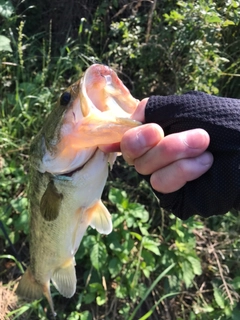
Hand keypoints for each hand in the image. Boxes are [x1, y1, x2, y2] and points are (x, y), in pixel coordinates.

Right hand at [99, 99, 213, 193]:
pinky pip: (161, 184)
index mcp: (159, 130)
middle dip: (156, 142)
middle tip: (183, 134)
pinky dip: (182, 171)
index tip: (145, 132)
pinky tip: (205, 164)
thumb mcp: (187, 106)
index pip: (129, 133)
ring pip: (144, 169)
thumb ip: (154, 109)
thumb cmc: (226, 123)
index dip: (127, 135)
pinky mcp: (174, 195)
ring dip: (174, 154)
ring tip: (205, 147)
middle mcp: (158, 152)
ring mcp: (165, 173)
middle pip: (131, 152)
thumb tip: (130, 117)